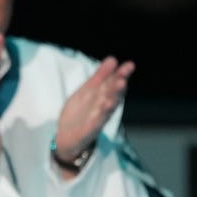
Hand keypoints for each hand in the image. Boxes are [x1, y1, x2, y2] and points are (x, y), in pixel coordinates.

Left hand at [54, 55, 134, 172]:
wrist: (67, 137)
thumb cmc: (80, 112)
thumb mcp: (87, 91)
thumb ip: (99, 77)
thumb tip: (113, 59)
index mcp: (103, 96)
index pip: (113, 83)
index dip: (121, 74)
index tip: (129, 65)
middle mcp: (103, 106)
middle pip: (112, 95)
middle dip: (118, 85)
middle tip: (123, 76)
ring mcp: (98, 118)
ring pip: (107, 107)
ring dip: (113, 98)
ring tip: (119, 88)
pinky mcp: (90, 129)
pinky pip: (97, 121)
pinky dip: (101, 114)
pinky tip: (106, 106)